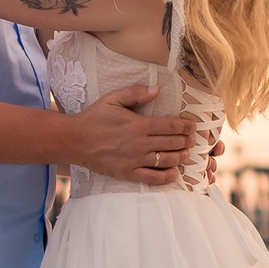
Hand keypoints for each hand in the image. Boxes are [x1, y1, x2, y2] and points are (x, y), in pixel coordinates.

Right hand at [68, 83, 199, 184]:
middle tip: (193, 140)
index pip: (171, 126)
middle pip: (172, 143)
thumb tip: (157, 89)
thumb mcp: (113, 98)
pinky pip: (152, 177)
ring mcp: (134, 160)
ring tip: (187, 154)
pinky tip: (175, 173)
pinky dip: (166, 176)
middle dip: (186, 141)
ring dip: (181, 157)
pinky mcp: (127, 173)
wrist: (75, 140)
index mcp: (138, 124)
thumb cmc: (94, 118)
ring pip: (166, 160)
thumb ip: (136, 92)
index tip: (193, 127)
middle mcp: (139, 143)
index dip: (186, 127)